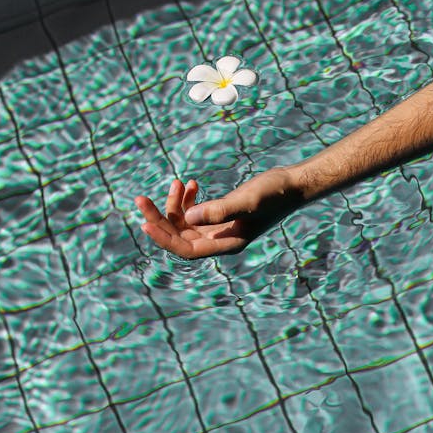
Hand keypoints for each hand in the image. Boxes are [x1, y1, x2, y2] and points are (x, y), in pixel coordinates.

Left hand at [134, 167, 302, 259]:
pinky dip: (188, 199)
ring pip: (184, 223)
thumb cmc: (273, 194)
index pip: (185, 249)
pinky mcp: (221, 215)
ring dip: (175, 205)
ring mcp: (219, 229)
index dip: (163, 239)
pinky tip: (191, 183)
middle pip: (179, 236)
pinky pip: (195, 213)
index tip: (144, 223)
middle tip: (140, 199)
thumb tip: (188, 217)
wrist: (292, 185)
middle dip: (160, 218)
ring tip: (177, 182)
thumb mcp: (246, 201)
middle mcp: (220, 241)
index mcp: (225, 244)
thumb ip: (219, 210)